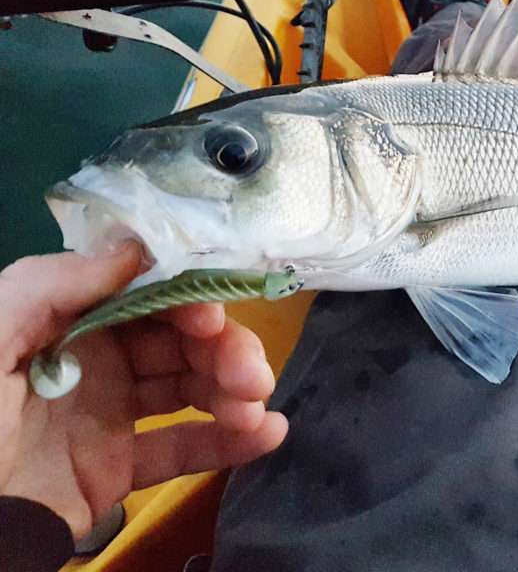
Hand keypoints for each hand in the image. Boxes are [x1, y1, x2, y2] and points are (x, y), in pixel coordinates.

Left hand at [0, 243, 287, 537]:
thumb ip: (49, 285)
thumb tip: (133, 251)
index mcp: (65, 322)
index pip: (144, 297)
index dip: (185, 302)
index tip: (210, 320)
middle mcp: (95, 360)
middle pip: (178, 342)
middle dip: (224, 350)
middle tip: (253, 375)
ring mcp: (109, 414)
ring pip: (189, 388)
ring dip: (234, 391)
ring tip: (257, 408)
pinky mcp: (118, 467)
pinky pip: (181, 448)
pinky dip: (228, 442)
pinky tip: (266, 435)